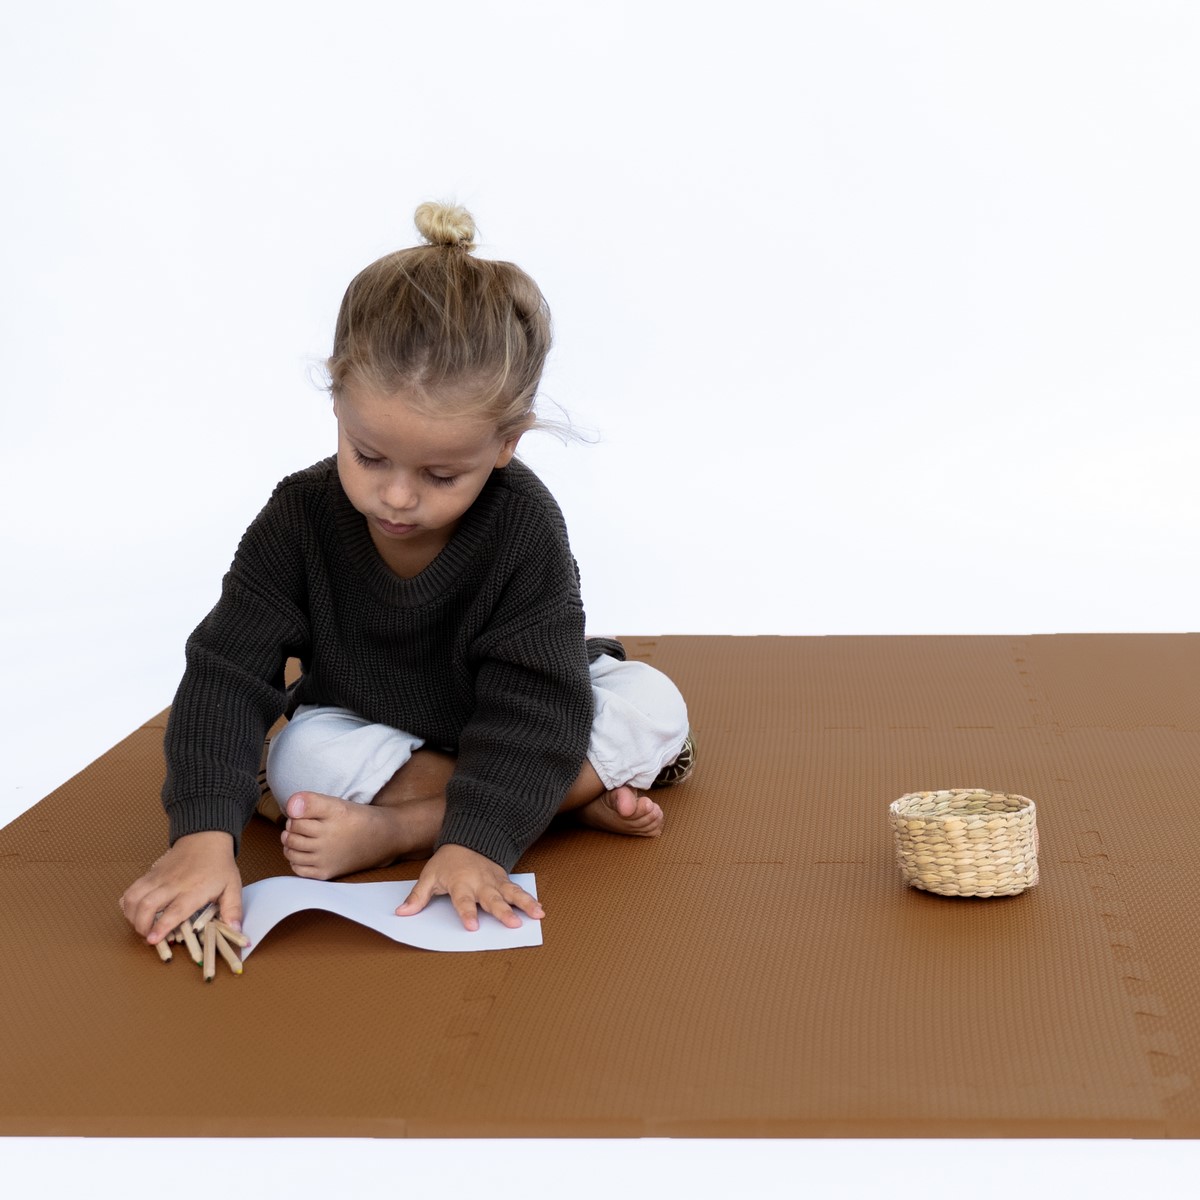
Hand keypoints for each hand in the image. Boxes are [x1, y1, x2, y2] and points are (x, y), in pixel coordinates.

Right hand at [120, 831, 241, 943]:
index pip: (175, 910)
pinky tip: (134, 912)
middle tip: (147, 937)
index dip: (162, 926)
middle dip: (142, 925)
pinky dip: (127, 903)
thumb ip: (233, 909)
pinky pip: (131, 889)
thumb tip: (235, 929)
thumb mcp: (233, 886)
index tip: (153, 939)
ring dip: (132, 915)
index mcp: (194, 889)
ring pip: (135, 897)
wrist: (206, 838)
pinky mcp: (150, 874)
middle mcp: (173, 884)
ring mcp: (158, 878)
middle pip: (148, 905)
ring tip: (140, 926)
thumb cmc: (219, 865)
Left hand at [396, 843, 543, 931]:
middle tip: (513, 924)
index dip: (467, 913)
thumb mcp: (429, 876)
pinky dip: (529, 899)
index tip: (472, 926)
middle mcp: (480, 883)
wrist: (468, 839)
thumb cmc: (447, 862)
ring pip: (511, 894)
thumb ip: (417, 896)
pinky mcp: (504, 880)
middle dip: (503, 912)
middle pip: (492, 899)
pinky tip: (540, 910)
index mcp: (460, 883)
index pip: (463, 900)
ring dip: (524, 904)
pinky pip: (518, 890)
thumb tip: (401, 913)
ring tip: (537, 915)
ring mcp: (495, 881)